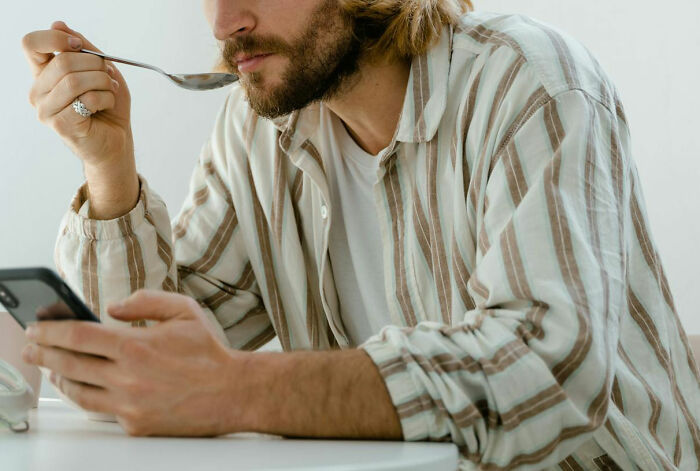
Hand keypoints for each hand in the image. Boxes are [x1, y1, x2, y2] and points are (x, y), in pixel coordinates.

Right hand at [22, 21, 132, 168]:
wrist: (117, 140)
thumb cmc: (108, 106)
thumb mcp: (100, 69)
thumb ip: (82, 48)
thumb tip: (58, 24)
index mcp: (43, 74)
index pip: (31, 44)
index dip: (56, 38)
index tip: (79, 45)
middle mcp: (38, 91)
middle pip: (62, 61)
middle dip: (96, 65)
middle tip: (108, 76)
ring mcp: (46, 110)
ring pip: (74, 81)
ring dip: (102, 82)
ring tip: (110, 90)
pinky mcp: (61, 124)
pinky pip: (86, 99)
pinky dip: (105, 98)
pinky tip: (106, 105)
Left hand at [22, 290, 236, 436]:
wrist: (231, 392)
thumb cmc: (209, 352)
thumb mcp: (183, 311)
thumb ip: (145, 301)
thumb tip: (111, 308)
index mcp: (136, 345)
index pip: (78, 336)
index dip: (50, 331)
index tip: (37, 327)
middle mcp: (127, 377)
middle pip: (69, 364)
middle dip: (43, 353)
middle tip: (31, 347)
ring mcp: (129, 404)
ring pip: (78, 391)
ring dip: (58, 377)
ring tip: (50, 366)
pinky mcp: (135, 424)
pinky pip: (99, 410)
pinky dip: (86, 395)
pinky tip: (81, 387)